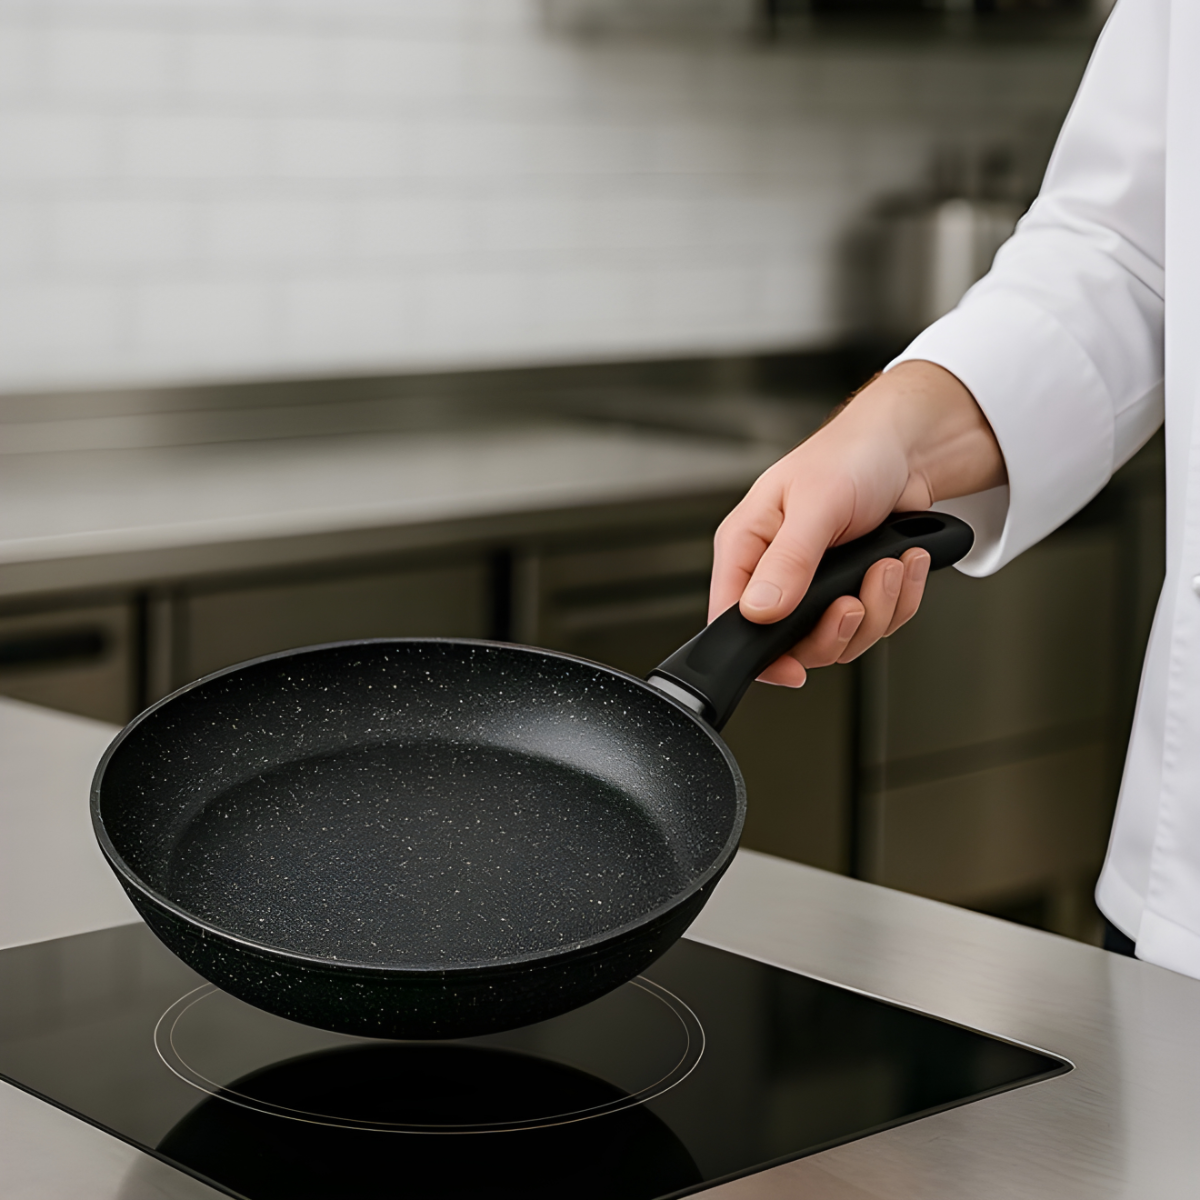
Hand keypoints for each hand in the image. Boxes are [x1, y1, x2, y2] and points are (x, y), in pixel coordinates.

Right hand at [709, 360, 1005, 685]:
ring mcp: (816, 586)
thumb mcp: (816, 504)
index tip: (793, 669)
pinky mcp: (853, 589)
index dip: (760, 654)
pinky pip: (877, 623)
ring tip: (888, 565)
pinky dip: (899, 599)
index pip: (731, 620)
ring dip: (877, 608)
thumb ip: (788, 561)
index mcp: (747, 548)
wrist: (909, 447)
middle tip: (854, 599)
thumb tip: (759, 611)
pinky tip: (903, 562)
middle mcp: (776, 573)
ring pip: (841, 639)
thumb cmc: (850, 456)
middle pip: (792, 645)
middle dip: (837, 628)